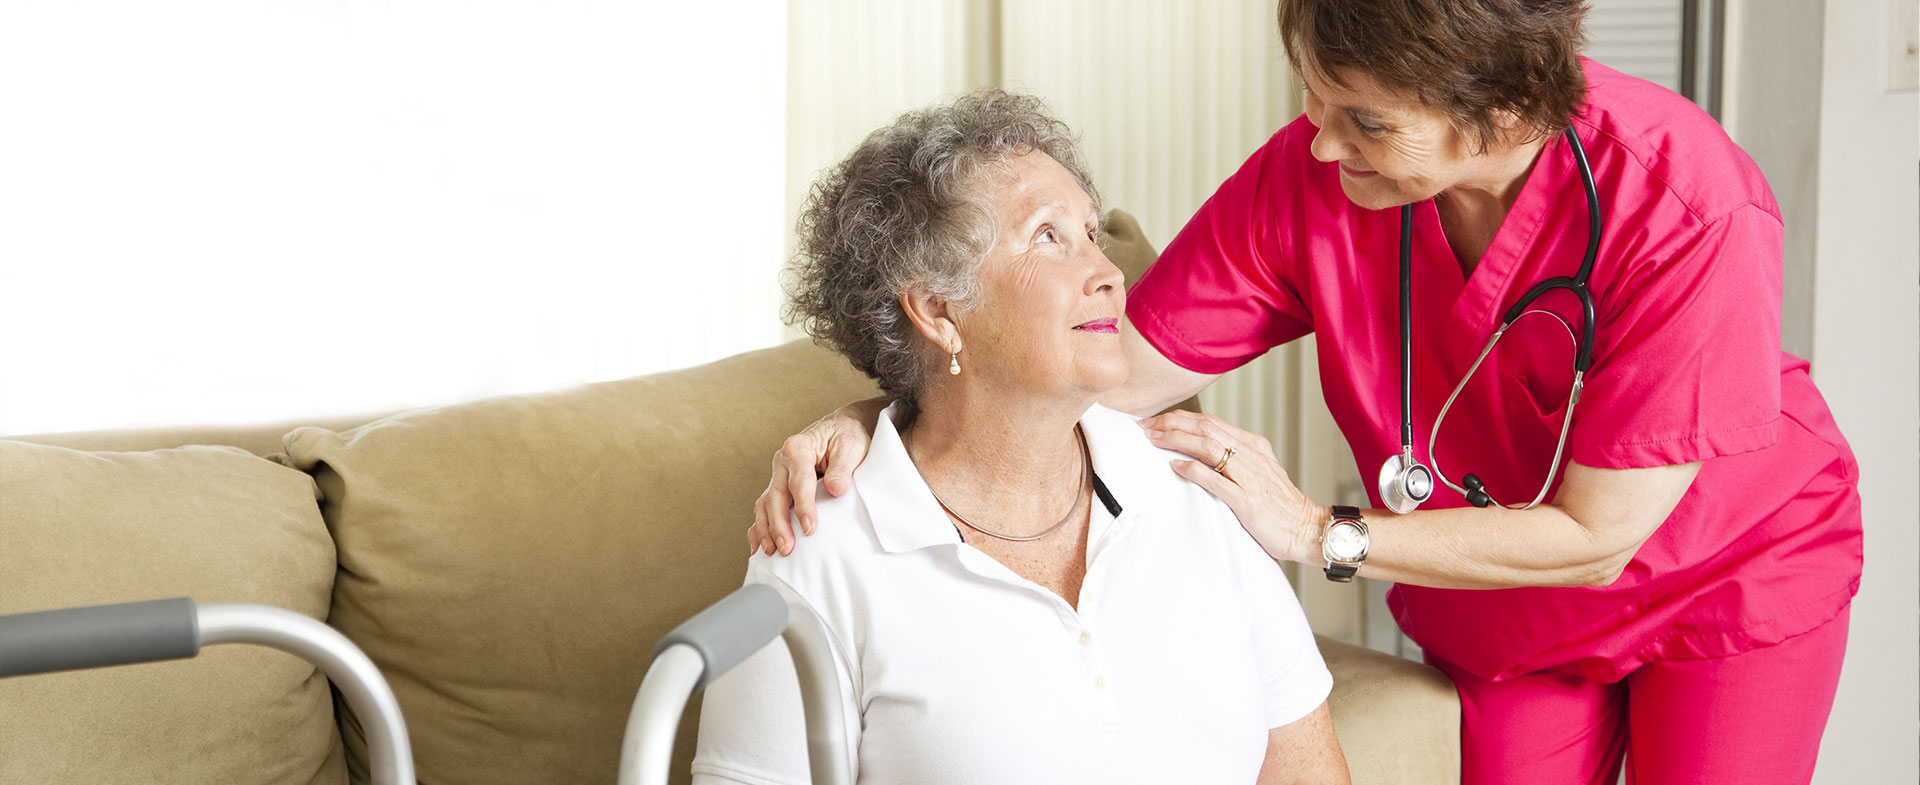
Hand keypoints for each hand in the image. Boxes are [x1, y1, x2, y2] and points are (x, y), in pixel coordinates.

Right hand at [748, 398, 883, 555]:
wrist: (840, 428)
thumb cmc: (846, 436)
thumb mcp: (851, 446)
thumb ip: (842, 467)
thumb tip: (835, 489)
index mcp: (798, 448)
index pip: (799, 482)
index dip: (803, 507)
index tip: (810, 529)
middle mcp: (782, 462)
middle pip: (775, 496)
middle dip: (779, 525)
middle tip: (787, 548)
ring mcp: (778, 476)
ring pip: (765, 505)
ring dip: (766, 530)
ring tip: (772, 552)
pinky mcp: (778, 487)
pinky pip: (764, 509)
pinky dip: (759, 528)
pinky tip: (758, 546)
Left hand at [1140, 410, 1327, 564]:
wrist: (1308, 529)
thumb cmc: (1281, 506)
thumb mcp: (1260, 473)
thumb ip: (1236, 460)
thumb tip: (1202, 452)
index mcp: (1254, 446)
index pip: (1211, 422)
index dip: (1181, 418)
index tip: (1157, 421)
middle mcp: (1251, 456)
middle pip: (1206, 428)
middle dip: (1172, 424)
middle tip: (1146, 426)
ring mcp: (1250, 477)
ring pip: (1209, 447)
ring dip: (1177, 440)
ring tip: (1154, 440)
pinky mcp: (1247, 501)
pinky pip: (1216, 480)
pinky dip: (1194, 470)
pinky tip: (1176, 466)